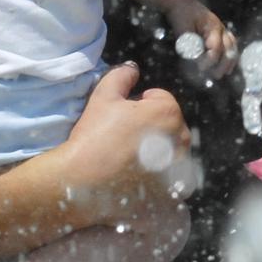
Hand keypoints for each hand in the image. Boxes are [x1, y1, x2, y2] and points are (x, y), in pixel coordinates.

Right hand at [57, 64, 191, 219]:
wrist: (81, 182)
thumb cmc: (94, 136)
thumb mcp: (103, 95)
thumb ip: (121, 75)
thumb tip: (133, 68)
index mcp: (168, 112)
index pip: (159, 99)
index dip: (138, 105)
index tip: (121, 118)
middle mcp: (181, 139)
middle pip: (169, 125)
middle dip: (151, 127)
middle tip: (123, 137)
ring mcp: (177, 168)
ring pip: (171, 151)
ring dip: (157, 151)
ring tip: (128, 159)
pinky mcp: (171, 192)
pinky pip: (170, 180)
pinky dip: (159, 178)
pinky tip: (137, 179)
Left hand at [171, 3, 237, 78]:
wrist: (182, 3)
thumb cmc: (181, 16)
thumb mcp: (183, 30)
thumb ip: (191, 44)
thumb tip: (197, 60)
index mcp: (212, 26)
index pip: (215, 48)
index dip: (209, 61)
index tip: (201, 69)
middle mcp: (220, 28)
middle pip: (228, 48)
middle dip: (223, 64)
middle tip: (216, 76)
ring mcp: (222, 29)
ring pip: (232, 46)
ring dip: (230, 61)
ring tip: (225, 73)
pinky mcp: (221, 31)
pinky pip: (231, 44)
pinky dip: (231, 55)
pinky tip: (228, 66)